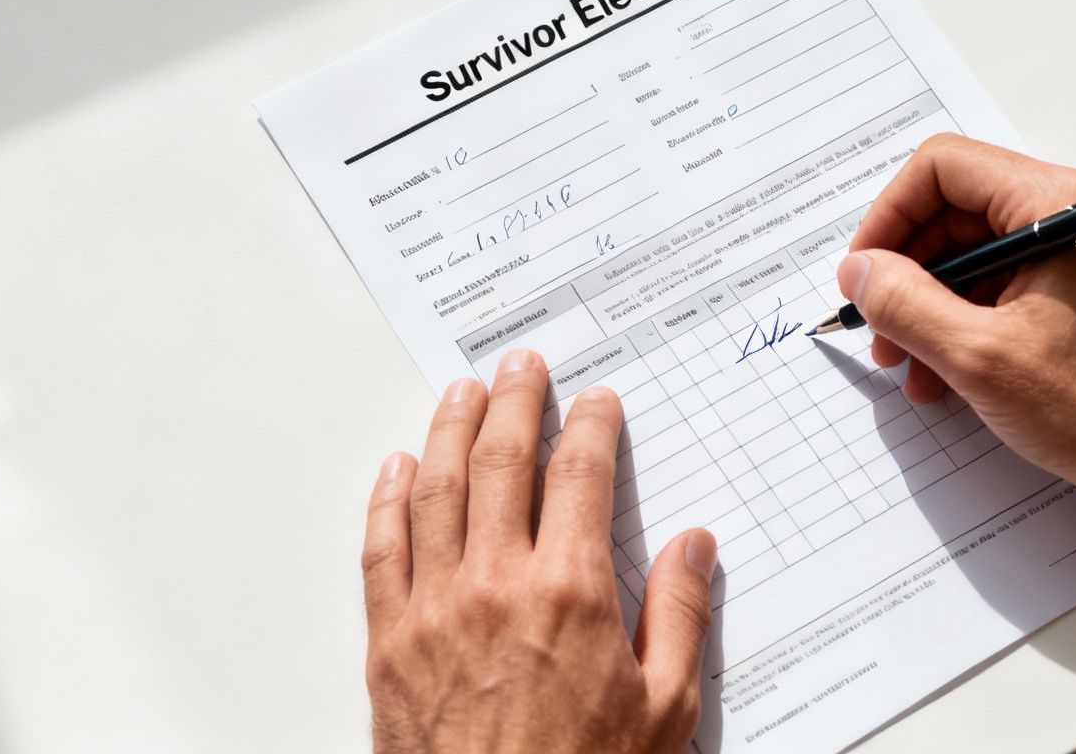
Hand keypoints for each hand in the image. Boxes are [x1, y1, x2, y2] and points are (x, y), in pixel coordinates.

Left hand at [362, 350, 717, 753]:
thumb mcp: (665, 710)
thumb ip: (680, 616)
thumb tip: (694, 545)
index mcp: (569, 592)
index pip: (578, 475)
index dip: (589, 425)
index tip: (596, 401)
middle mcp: (495, 584)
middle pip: (501, 461)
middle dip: (515, 401)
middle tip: (523, 365)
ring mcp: (433, 609)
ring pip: (434, 490)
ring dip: (448, 429)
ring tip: (461, 391)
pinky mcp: (390, 643)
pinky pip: (381, 550)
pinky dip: (386, 500)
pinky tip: (395, 470)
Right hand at [838, 135, 1075, 516]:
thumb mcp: (977, 357)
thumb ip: (904, 303)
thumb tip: (859, 270)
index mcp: (1060, 204)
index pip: (945, 168)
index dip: (890, 216)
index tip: (864, 270)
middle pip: (960, 208)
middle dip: (909, 269)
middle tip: (878, 326)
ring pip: (981, 250)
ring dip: (933, 302)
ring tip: (910, 364)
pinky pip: (1011, 280)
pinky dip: (970, 317)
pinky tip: (946, 371)